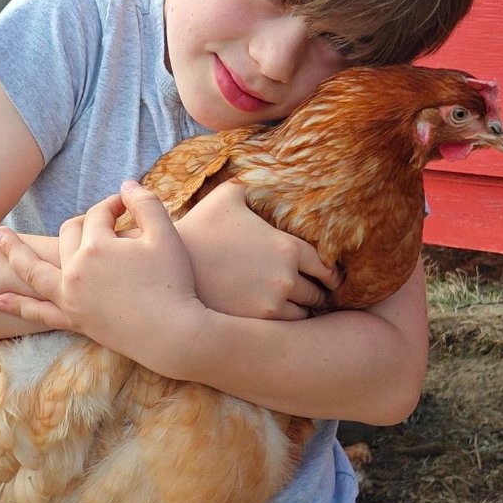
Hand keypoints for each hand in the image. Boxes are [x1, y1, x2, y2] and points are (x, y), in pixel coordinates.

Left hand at [0, 181, 205, 359]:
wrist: (173, 333)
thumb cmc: (173, 282)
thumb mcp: (166, 234)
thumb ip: (145, 203)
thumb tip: (126, 185)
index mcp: (97, 246)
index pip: (99, 214)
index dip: (115, 205)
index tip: (130, 207)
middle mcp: (76, 270)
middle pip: (69, 233)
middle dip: (83, 221)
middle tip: (103, 219)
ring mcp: (71, 298)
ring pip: (34, 270)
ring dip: (14, 252)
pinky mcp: (75, 321)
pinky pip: (40, 313)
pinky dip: (18, 306)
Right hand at [174, 180, 338, 319]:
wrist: (171, 268)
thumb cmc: (200, 228)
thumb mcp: (227, 196)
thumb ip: (252, 184)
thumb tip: (263, 171)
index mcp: (287, 247)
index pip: (326, 266)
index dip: (330, 273)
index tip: (327, 276)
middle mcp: (286, 277)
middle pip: (319, 293)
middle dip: (318, 293)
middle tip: (314, 294)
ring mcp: (272, 303)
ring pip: (304, 315)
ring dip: (303, 312)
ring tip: (296, 308)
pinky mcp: (256, 323)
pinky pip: (286, 330)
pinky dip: (287, 326)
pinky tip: (278, 320)